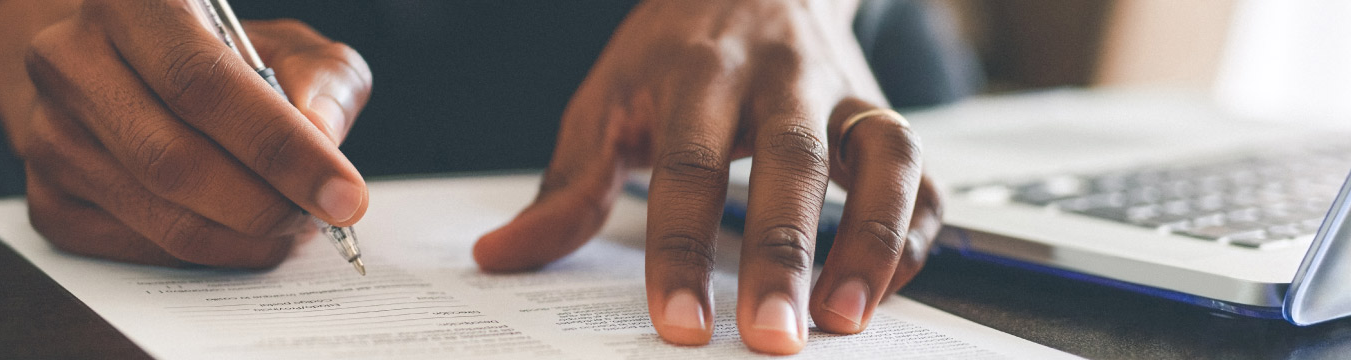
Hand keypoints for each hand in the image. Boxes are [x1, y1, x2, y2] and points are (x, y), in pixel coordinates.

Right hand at [0, 0, 372, 267]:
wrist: (122, 70)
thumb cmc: (217, 56)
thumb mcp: (284, 44)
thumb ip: (321, 79)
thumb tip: (321, 137)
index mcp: (132, 2)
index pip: (202, 84)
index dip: (280, 147)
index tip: (343, 193)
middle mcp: (71, 60)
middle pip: (175, 161)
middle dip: (266, 205)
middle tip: (318, 218)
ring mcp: (48, 133)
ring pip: (160, 217)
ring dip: (244, 236)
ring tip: (288, 222)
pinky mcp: (47, 198)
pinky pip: (139, 249)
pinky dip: (208, 253)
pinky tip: (238, 231)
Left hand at [472, 0, 942, 353]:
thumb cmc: (672, 51)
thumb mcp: (607, 101)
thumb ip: (567, 186)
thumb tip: (501, 255)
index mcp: (699, 71)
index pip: (687, 166)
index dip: (681, 249)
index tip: (679, 323)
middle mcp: (781, 77)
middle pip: (790, 164)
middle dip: (782, 254)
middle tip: (771, 338)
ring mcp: (844, 94)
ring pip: (883, 158)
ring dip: (871, 241)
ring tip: (844, 320)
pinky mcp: (885, 115)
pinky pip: (922, 175)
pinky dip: (912, 234)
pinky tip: (882, 289)